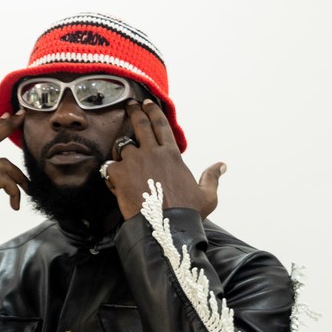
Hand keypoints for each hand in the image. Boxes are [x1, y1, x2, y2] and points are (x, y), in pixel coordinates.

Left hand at [105, 100, 225, 219]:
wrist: (165, 227)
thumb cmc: (187, 213)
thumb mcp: (207, 195)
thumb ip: (212, 177)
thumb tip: (222, 165)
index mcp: (171, 154)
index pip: (161, 125)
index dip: (154, 112)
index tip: (148, 104)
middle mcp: (151, 153)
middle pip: (140, 125)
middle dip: (135, 112)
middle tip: (130, 106)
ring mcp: (134, 162)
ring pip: (122, 146)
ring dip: (121, 148)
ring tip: (119, 152)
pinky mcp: (119, 175)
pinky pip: (109, 166)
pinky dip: (110, 172)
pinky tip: (113, 178)